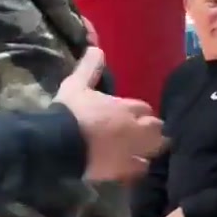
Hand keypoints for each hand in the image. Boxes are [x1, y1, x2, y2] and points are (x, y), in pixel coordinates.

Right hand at [56, 47, 164, 182]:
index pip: (144, 107)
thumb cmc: (70, 112)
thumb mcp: (75, 85)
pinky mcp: (123, 170)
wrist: (60, 143)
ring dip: (151, 148)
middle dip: (153, 129)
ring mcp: (131, 151)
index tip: (136, 114)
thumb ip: (88, 68)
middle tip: (146, 132)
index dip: (140, 111)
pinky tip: (134, 166)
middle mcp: (134, 129)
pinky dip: (139, 166)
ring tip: (144, 150)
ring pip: (154, 149)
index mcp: (124, 107)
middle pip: (156, 128)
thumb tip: (96, 47)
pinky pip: (140, 169)